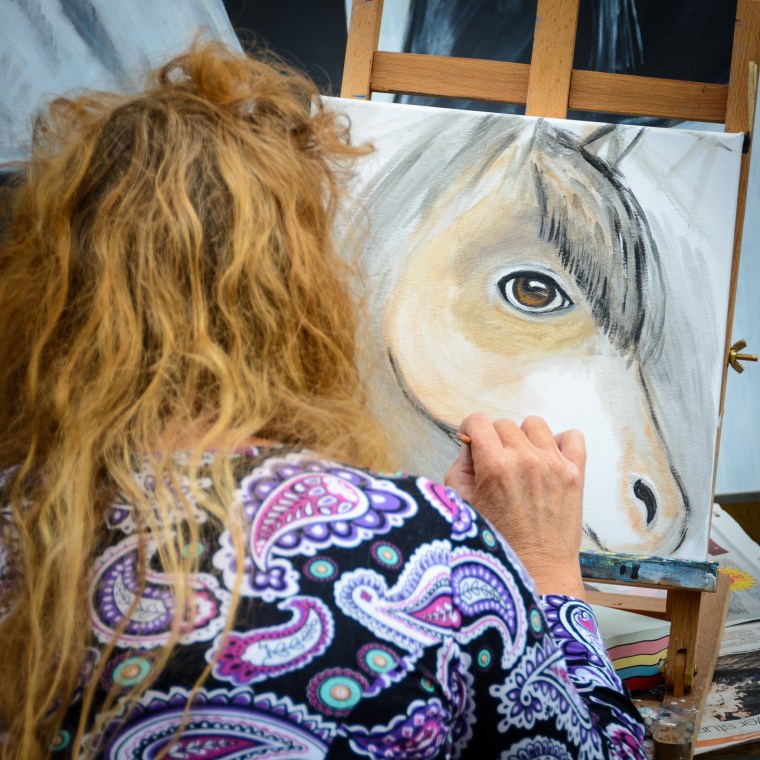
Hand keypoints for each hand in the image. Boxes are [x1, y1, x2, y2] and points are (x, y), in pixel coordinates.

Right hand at [445, 413, 586, 598]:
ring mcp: (554, 465)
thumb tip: (471, 444)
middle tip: (496, 465)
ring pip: (535, 425)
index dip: (470, 430)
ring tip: (522, 462)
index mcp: (494, 466)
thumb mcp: (463, 504)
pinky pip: (572, 436)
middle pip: (504, 424)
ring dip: (525, 439)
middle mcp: (525, 460)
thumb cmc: (498, 542)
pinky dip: (560, 443)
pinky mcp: (575, 474)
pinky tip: (548, 461)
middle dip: (495, 440)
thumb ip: (461, 466)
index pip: (478, 421)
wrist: (538, 571)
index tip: (472, 441)